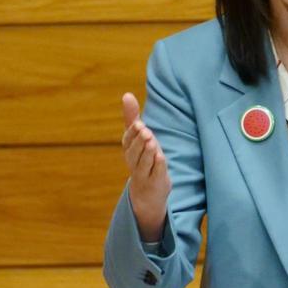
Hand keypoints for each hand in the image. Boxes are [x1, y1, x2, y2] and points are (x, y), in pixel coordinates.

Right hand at [122, 92, 170, 241]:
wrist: (147, 192)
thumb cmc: (143, 158)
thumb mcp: (138, 138)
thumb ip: (132, 118)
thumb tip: (126, 94)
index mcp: (129, 150)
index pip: (128, 140)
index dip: (132, 133)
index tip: (138, 123)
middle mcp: (133, 162)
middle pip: (134, 152)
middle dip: (139, 141)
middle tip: (145, 131)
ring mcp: (144, 174)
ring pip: (143, 163)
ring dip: (147, 152)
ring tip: (152, 141)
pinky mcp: (155, 182)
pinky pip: (155, 174)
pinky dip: (157, 166)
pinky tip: (160, 157)